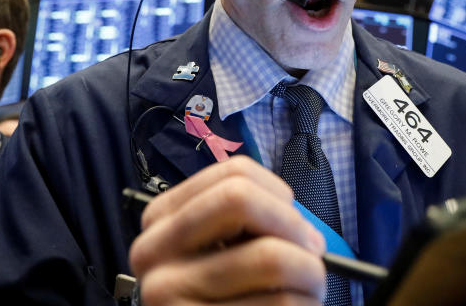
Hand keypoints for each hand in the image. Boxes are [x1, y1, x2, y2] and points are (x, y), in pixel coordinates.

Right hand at [128, 156, 326, 304]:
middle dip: (291, 224)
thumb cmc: (220, 298)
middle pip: (239, 199)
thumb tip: (306, 235)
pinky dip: (304, 303)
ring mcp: (167, 294)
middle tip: (312, 252)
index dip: (280, 195)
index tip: (293, 223)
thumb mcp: (216, 252)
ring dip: (309, 272)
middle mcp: (153, 253)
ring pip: (269, 257)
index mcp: (161, 220)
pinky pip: (278, 303)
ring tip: (310, 288)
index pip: (233, 173)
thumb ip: (245, 226)